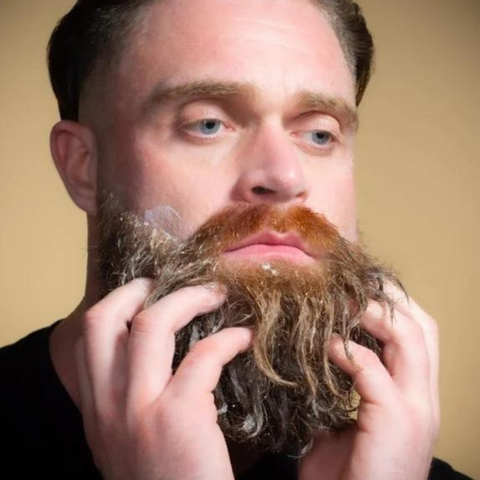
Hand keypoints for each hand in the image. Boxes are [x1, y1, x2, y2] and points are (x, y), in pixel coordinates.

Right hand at [75, 278, 252, 479]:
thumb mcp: (126, 441)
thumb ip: (127, 400)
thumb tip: (150, 357)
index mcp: (96, 409)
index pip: (89, 336)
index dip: (117, 302)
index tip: (146, 293)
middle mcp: (107, 404)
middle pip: (108, 318)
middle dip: (141, 289)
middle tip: (173, 283)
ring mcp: (139, 409)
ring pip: (153, 324)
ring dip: (190, 300)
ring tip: (217, 296)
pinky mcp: (178, 417)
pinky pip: (205, 355)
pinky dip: (229, 339)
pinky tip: (245, 340)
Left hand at [299, 284, 439, 479]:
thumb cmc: (347, 479)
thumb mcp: (344, 427)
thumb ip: (341, 393)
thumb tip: (320, 362)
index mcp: (414, 399)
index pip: (419, 335)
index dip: (391, 304)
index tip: (355, 288)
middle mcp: (424, 400)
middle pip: (423, 327)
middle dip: (389, 297)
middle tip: (351, 284)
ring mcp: (415, 411)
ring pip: (411, 337)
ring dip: (374, 313)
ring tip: (341, 303)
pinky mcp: (396, 422)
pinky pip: (373, 369)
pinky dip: (348, 350)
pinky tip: (326, 345)